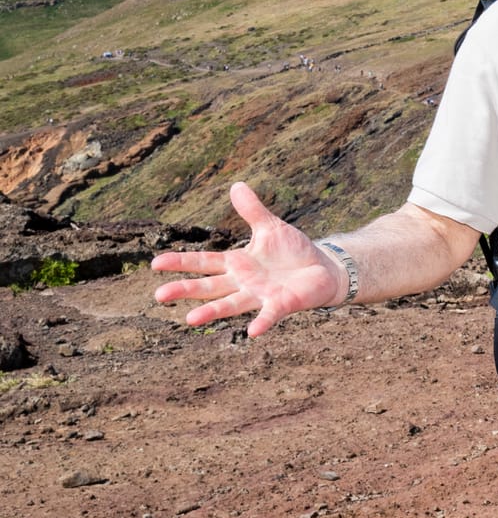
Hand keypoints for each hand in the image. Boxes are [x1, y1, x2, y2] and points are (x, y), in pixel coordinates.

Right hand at [151, 182, 340, 335]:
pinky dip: (262, 322)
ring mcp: (260, 295)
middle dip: (185, 290)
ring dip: (211, 312)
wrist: (323, 269)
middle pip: (209, 287)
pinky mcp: (281, 304)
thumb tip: (236, 185)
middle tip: (159, 296)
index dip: (180, 263)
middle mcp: (243, 282)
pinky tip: (253, 332)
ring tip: (190, 320)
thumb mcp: (271, 227)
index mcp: (237, 263)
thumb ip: (252, 210)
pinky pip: (269, 315)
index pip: (203, 262)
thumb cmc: (293, 251)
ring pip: (231, 304)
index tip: (155, 263)